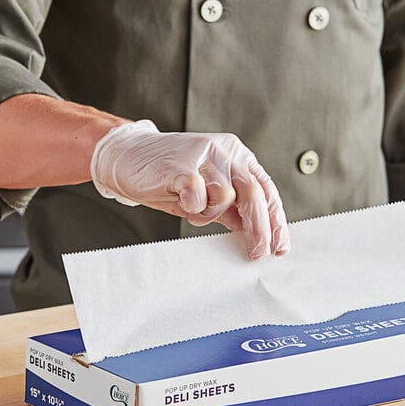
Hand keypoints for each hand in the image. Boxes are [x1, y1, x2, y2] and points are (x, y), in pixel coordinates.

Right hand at [90, 120, 289, 259]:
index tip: (279, 247)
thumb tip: (252, 231)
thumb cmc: (168, 177)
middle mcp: (227, 151)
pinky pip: (199, 198)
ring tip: (189, 206)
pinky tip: (179, 198)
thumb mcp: (207, 194)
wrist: (126, 156)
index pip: (266, 190)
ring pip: (225, 198)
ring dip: (208, 213)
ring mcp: (206, 155)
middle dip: (259, 230)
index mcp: (238, 156)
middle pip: (254, 194)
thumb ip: (231, 208)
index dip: (275, 221)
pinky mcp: (184, 165)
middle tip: (258, 254)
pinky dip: (191, 207)